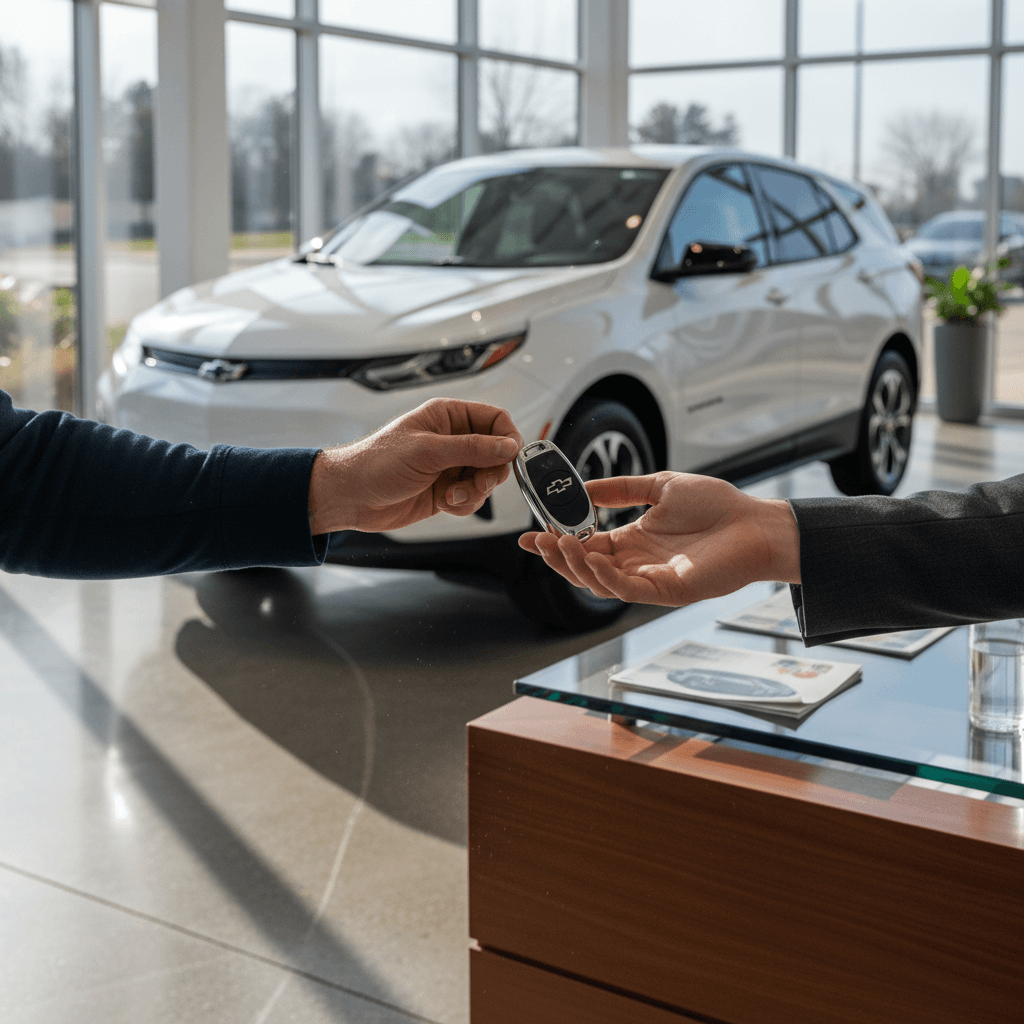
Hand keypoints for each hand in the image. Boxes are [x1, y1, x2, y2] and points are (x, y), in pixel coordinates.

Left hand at [309, 398, 522, 533]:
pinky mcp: (446, 491)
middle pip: (496, 453)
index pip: (494, 419)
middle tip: (479, 481)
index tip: (510, 457)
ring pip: (486, 479)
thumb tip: (507, 446)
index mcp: (447, 417)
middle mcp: (451, 440)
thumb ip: (472, 448)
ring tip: (453, 495)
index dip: (507, 437)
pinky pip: (473, 498)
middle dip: (491, 471)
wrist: (351, 497)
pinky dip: (465, 504)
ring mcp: (449, 467)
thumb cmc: (376, 463)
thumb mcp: (428, 451)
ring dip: (476, 491)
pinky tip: (445, 504)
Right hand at [518, 471, 800, 605]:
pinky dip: (602, 577)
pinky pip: (625, 590)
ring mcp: (649, 579)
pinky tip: (589, 558)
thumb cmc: (718, 506)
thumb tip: (586, 488)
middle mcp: (636, 563)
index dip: (557, 541)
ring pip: (598, 582)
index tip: (531, 534)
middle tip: (538, 541)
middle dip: (557, 556)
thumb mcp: (660, 487)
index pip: (585, 545)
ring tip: (557, 543)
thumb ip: (622, 489)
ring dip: (574, 565)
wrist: (754, 523)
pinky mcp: (665, 591)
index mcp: (633, 540)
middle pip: (584, 567)